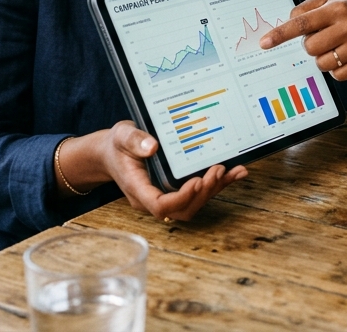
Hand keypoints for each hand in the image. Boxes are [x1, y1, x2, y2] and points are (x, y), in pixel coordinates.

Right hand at [99, 121, 246, 221]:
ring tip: (229, 171)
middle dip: (203, 193)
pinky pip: (199, 193)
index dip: (181, 198)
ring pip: (194, 204)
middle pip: (182, 209)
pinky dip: (219, 184)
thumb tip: (152, 146)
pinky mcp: (176, 188)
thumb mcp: (121, 136)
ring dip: (214, 190)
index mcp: (138, 189)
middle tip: (217, 171)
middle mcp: (153, 197)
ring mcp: (165, 195)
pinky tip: (235, 172)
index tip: (196, 181)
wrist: (112, 152)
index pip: (160, 205)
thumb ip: (134, 140)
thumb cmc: (117, 146)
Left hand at [259, 0, 346, 83]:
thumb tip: (288, 21)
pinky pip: (337, 75)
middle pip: (310, 47)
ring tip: (332, 46)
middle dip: (309, 45)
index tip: (264, 43)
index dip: (281, 34)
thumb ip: (306, 8)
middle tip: (320, 37)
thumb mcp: (329, 0)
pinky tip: (343, 56)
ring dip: (321, 58)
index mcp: (337, 8)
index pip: (302, 23)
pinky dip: (335, 69)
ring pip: (322, 63)